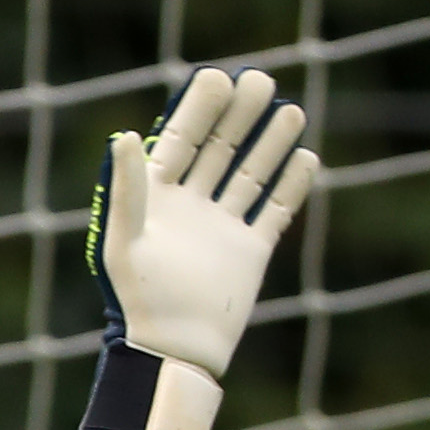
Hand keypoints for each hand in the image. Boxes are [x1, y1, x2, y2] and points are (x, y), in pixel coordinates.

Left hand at [86, 67, 318, 382]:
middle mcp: (191, 205)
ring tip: (291, 110)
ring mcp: (222, 226)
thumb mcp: (125, 239)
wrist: (174, 352)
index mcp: (157, 196)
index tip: (217, 77)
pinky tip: (307, 157)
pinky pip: (274, 210)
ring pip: (250, 173)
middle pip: (220, 148)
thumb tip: (123, 134)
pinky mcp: (250, 251)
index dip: (198, 108)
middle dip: (239, 114)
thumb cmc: (139, 299)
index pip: (180, 139)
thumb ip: (127, 188)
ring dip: (270, 141)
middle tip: (260, 79)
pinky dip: (291, 184)